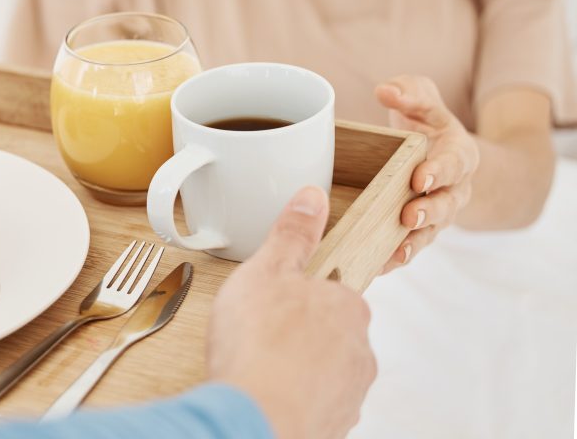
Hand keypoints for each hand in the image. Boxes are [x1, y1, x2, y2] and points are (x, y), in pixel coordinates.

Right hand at [207, 187, 376, 438]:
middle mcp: (360, 351)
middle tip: (259, 334)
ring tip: (257, 367)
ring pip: (324, 371)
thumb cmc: (259, 344)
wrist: (255, 417)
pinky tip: (264, 394)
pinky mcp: (334, 426)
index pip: (333, 291)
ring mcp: (349, 393)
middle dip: (299, 333)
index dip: (299, 296)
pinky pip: (314, 405)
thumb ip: (292, 234)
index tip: (275, 305)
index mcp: (348, 306)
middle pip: (330, 333)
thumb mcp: (267, 270)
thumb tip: (312, 199)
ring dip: (296, 368)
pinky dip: (293, 399)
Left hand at [375, 76, 478, 271]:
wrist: (439, 155)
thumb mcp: (424, 102)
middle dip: (429, 211)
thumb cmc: (426, 125)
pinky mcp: (418, 231)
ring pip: (430, 233)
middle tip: (409, 215)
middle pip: (446, 204)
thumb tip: (386, 90)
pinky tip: (376, 267)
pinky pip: (410, 248)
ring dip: (413, 242)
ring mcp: (437, 214)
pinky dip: (396, 259)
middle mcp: (453, 189)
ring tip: (395, 251)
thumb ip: (410, 93)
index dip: (439, 171)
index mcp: (457, 154)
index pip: (453, 163)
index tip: (420, 177)